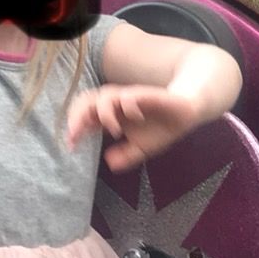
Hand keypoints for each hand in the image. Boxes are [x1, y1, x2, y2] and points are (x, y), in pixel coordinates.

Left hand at [66, 84, 202, 172]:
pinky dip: (128, 104)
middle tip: (78, 134)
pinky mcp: (147, 95)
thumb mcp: (141, 148)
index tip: (71, 145)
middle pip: (88, 100)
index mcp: (112, 115)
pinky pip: (131, 95)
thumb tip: (110, 162)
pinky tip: (134, 116)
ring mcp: (131, 98)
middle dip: (79, 116)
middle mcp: (117, 104)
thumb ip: (126, 156)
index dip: (75, 127)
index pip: (85, 115)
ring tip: (113, 131)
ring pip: (106, 95)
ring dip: (104, 113)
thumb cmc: (161, 127)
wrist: (186, 113)